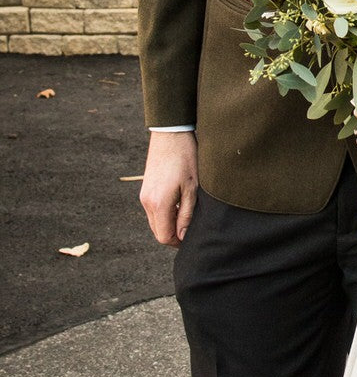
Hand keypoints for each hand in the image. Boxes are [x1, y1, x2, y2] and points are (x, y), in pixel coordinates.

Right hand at [140, 131, 198, 245]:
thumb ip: (186, 214)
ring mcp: (144, 195)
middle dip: (174, 234)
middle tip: (192, 227)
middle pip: (158, 232)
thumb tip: (183, 237)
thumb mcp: (193, 188)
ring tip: (187, 213)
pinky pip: (154, 210)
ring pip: (156, 221)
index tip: (192, 238)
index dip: (178, 242)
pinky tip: (179, 202)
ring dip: (170, 223)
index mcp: (159, 204)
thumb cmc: (185, 158)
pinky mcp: (145, 189)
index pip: (164, 237)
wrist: (170, 134)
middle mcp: (147, 202)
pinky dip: (165, 213)